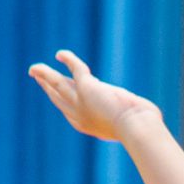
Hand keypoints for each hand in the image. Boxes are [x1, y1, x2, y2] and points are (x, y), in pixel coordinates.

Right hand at [27, 50, 157, 141]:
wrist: (136, 128)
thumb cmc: (140, 130)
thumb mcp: (132, 125)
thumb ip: (132, 119)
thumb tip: (149, 113)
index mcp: (86, 126)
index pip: (69, 111)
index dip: (62, 101)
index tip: (56, 92)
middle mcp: (78, 115)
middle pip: (58, 98)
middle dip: (48, 88)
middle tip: (39, 79)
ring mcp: (80, 101)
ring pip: (58, 85)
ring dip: (45, 76)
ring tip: (34, 69)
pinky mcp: (87, 87)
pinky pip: (74, 68)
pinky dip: (68, 59)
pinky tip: (61, 54)